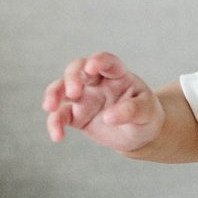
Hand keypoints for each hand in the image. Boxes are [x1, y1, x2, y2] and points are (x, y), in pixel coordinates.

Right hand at [43, 52, 163, 152]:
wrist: (140, 135)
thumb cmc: (145, 116)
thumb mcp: (146, 112)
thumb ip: (131, 111)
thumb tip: (109, 117)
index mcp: (118, 75)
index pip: (106, 61)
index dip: (98, 61)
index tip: (91, 68)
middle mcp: (97, 82)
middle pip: (77, 69)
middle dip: (72, 77)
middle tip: (73, 93)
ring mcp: (84, 97)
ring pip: (61, 88)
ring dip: (53, 94)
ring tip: (50, 107)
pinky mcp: (75, 115)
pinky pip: (60, 116)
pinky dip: (55, 124)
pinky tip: (57, 136)